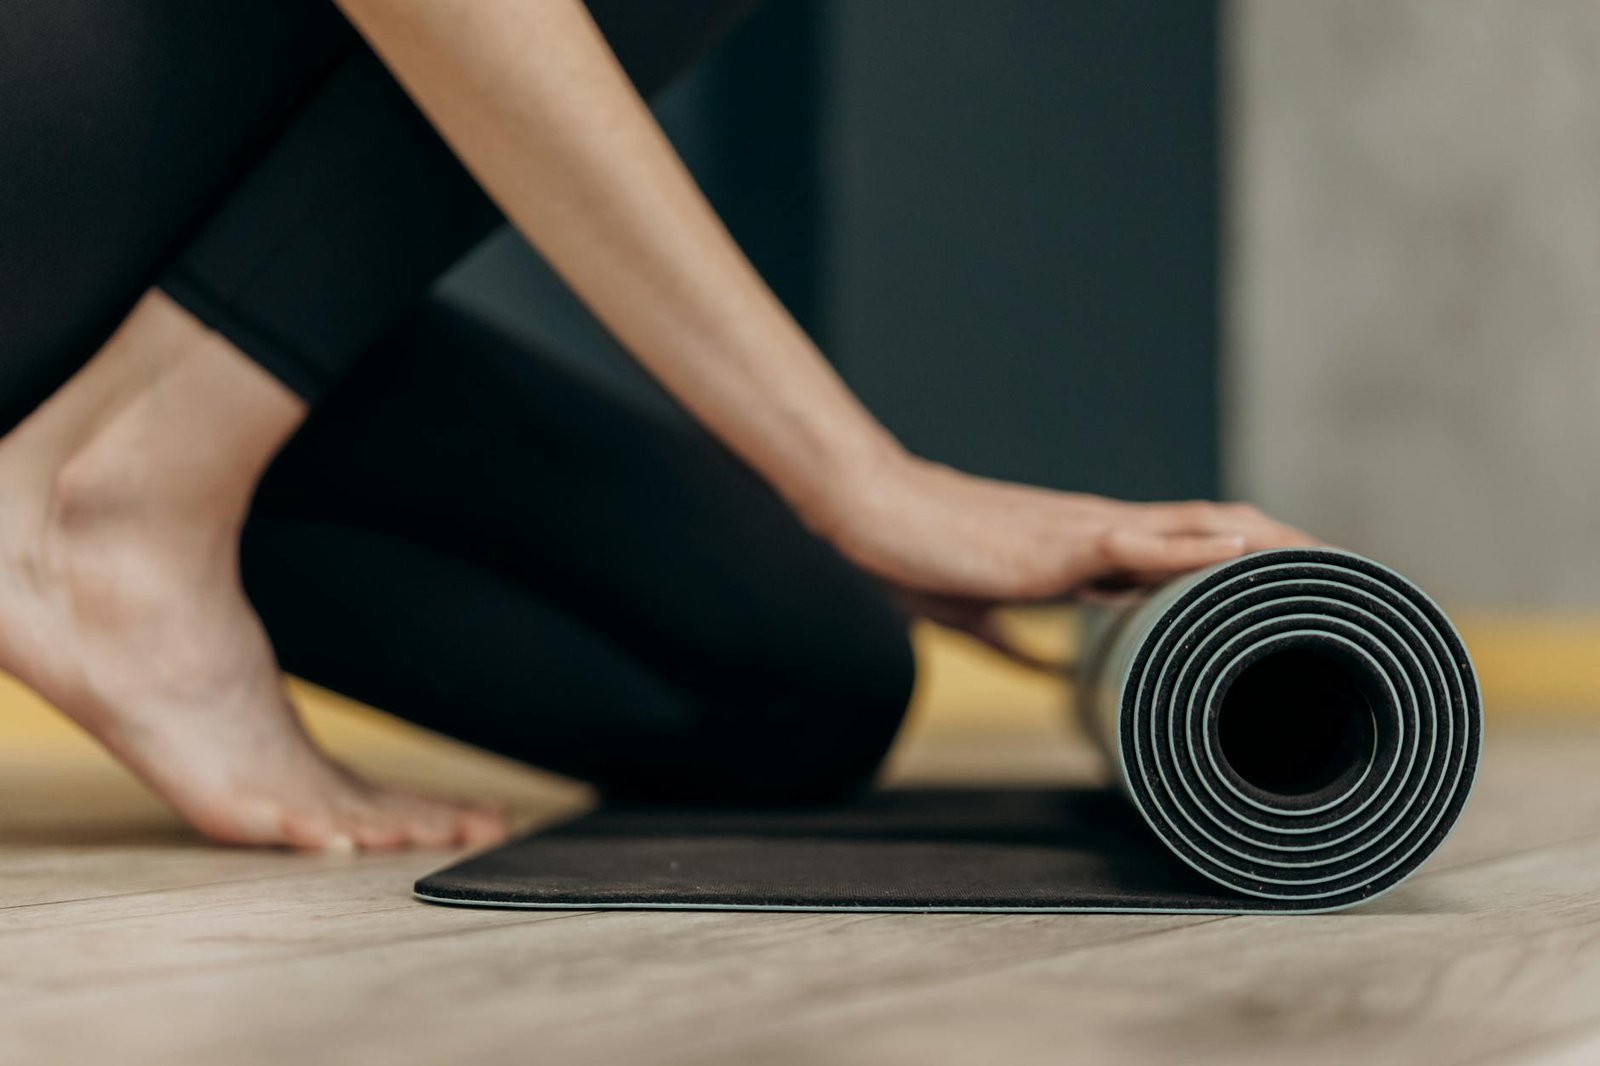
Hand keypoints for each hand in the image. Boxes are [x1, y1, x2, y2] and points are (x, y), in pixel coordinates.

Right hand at [816, 451, 1316, 665]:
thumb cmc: (918, 553)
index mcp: (1087, 547)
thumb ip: (1018, 642)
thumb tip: (1053, 672)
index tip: (1296, 584)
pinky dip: (1199, 551)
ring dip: (1269, 546)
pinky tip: (1247, 556)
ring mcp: (1087, 532)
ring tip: (1331, 565)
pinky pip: (1144, 544)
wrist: (874, 513)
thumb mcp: (977, 612)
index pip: (1186, 547)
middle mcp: (1102, 531)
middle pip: (1218, 530)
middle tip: (1350, 577)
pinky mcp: (1062, 545)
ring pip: (1200, 529)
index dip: (1245, 560)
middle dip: (1286, 551)